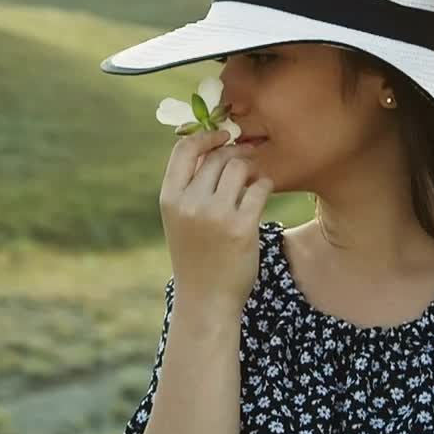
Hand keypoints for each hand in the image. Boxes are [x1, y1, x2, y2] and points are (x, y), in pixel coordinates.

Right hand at [158, 128, 274, 317]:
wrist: (206, 298)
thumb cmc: (195, 255)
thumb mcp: (179, 219)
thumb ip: (188, 186)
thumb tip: (209, 146)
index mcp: (170, 199)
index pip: (183, 149)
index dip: (205, 136)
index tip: (222, 135)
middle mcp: (190, 204)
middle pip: (217, 157)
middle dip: (235, 152)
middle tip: (248, 154)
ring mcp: (216, 215)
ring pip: (240, 168)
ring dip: (251, 169)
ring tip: (253, 179)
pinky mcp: (242, 227)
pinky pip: (259, 188)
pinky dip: (263, 187)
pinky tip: (262, 194)